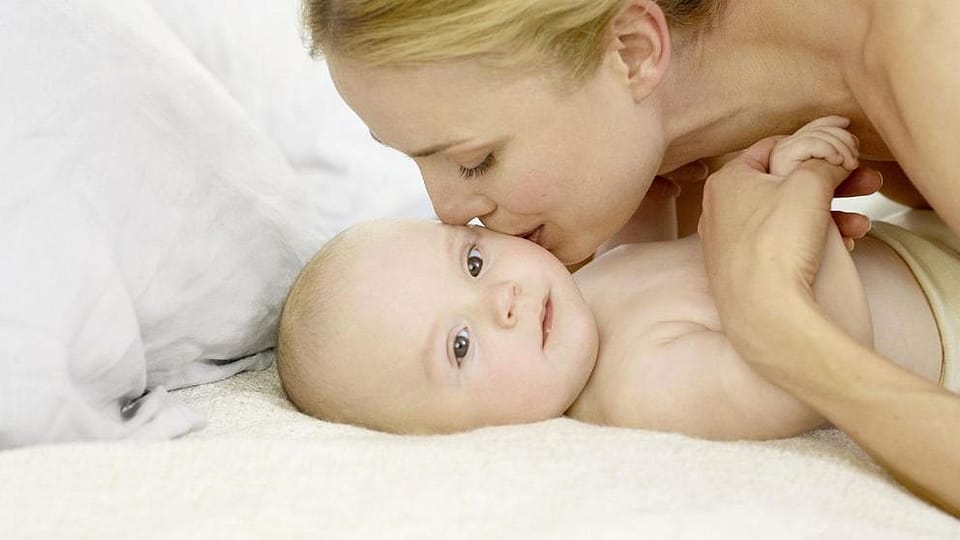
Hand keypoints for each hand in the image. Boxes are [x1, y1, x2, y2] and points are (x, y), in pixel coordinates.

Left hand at [698, 136, 854, 349]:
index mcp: (727, 180)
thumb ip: (824, 161)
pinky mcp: (742, 270)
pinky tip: (843, 247)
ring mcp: (729, 242)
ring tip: (861, 224)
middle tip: (867, 183)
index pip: (773, 147)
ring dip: (830, 214)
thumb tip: (835, 157)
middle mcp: (720, 209)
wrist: (765, 314)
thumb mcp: (809, 185)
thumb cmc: (778, 243)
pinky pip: (781, 245)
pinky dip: (812, 241)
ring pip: (787, 216)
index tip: (843, 155)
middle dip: (832, 183)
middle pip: (784, 184)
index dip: (812, 146)